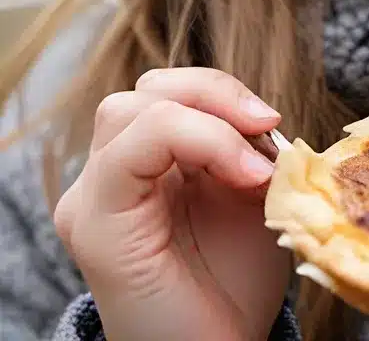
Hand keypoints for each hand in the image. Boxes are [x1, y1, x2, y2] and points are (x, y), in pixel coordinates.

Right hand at [54, 68, 292, 340]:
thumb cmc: (235, 280)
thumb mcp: (253, 193)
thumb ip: (249, 146)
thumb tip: (262, 116)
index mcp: (146, 164)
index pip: (168, 91)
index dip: (223, 92)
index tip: (273, 122)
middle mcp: (110, 174)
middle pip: (147, 88)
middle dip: (214, 93)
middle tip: (265, 126)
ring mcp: (95, 196)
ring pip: (129, 107)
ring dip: (209, 117)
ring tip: (254, 164)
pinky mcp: (94, 223)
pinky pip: (132, 147)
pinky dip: (199, 140)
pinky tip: (245, 174)